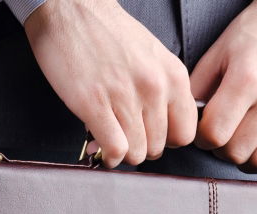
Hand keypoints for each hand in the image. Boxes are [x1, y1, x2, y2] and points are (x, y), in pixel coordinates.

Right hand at [24, 0, 197, 167]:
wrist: (70, 9)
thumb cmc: (108, 34)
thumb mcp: (153, 57)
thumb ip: (164, 91)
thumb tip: (163, 130)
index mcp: (173, 75)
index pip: (186, 133)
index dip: (167, 140)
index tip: (151, 135)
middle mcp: (154, 87)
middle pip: (159, 147)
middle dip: (140, 147)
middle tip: (125, 136)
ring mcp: (125, 96)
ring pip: (137, 153)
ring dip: (122, 153)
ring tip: (111, 139)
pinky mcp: (94, 104)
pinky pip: (115, 149)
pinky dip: (107, 155)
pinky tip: (100, 146)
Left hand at [190, 0, 256, 180]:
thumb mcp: (220, 51)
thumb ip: (199, 89)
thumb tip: (187, 124)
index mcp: (247, 75)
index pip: (214, 133)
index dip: (202, 139)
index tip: (205, 133)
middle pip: (237, 152)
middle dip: (223, 151)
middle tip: (225, 138)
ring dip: (248, 161)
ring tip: (246, 145)